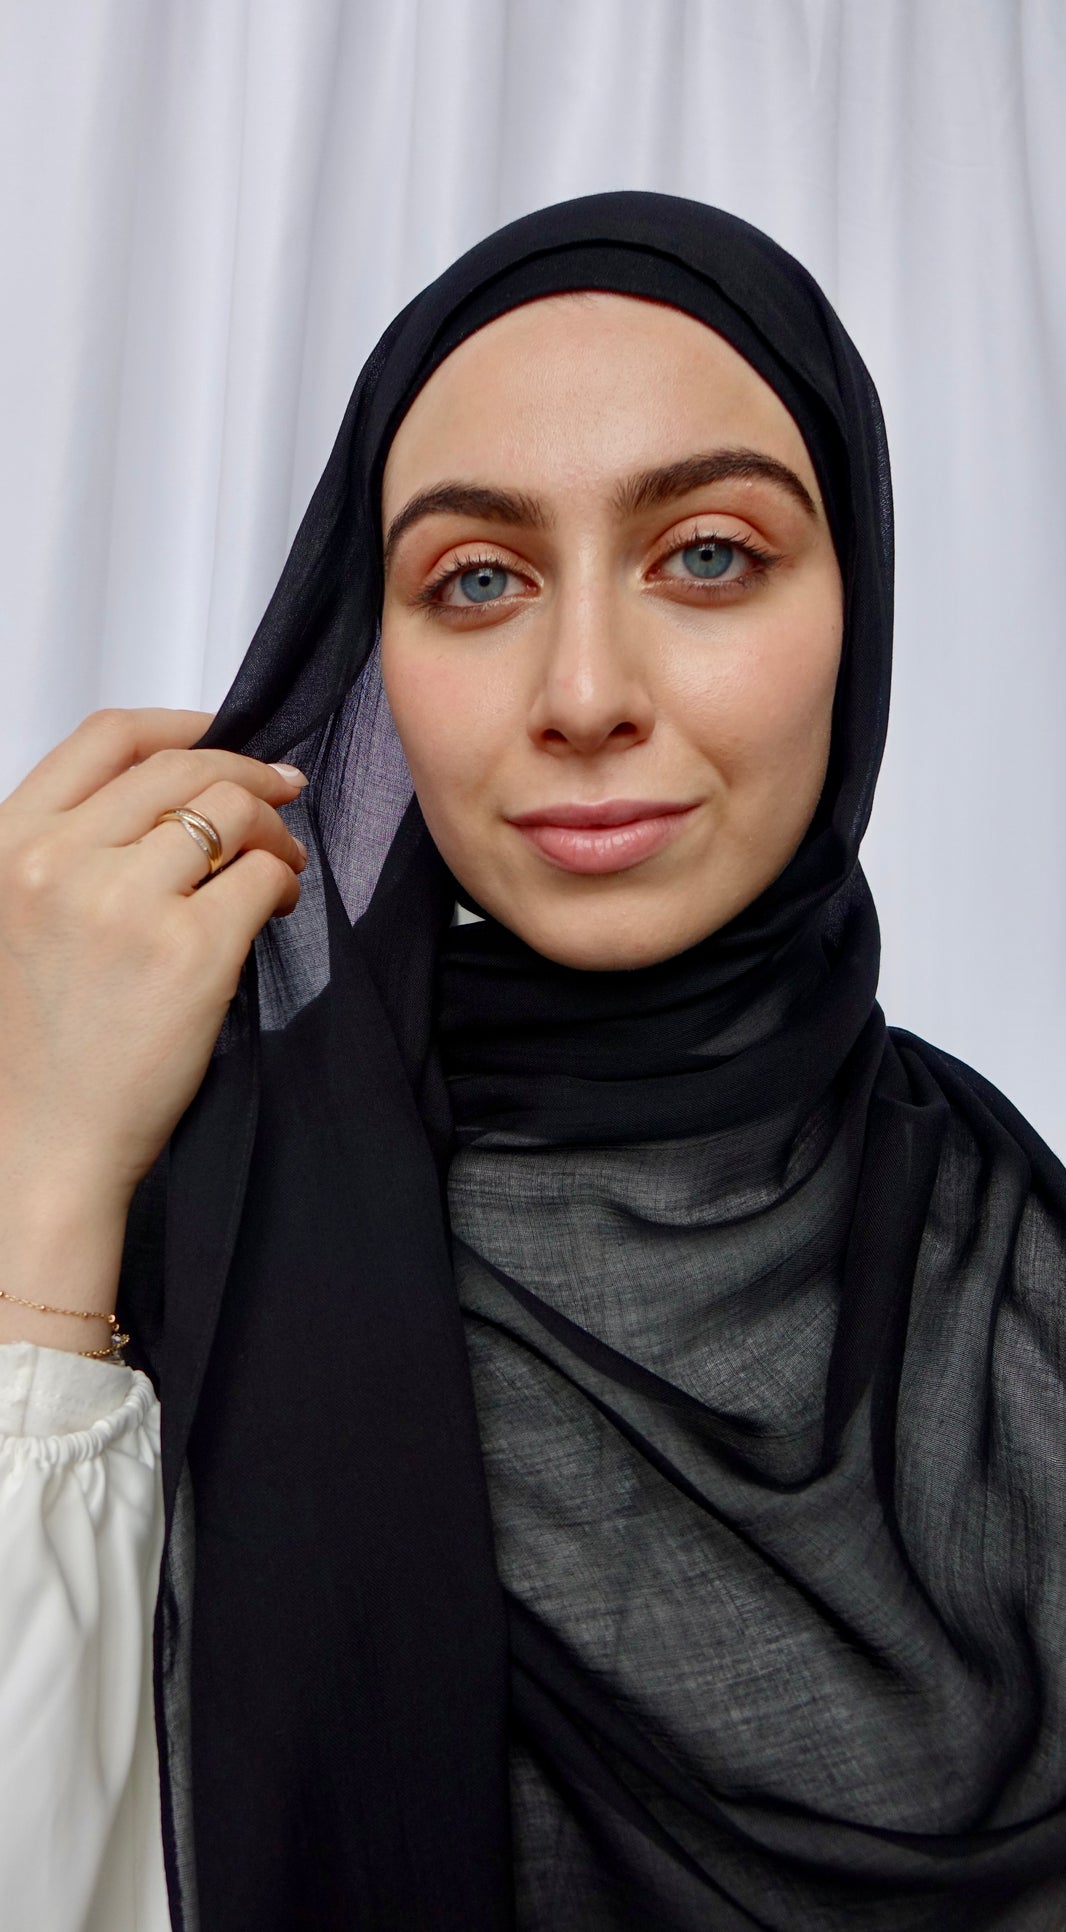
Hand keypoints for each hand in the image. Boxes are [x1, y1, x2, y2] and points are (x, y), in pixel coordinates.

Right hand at [0, 708, 306, 1236]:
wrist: (40, 1145)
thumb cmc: (32, 1048)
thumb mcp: (12, 918)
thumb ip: (65, 852)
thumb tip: (168, 798)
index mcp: (7, 844)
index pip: (106, 740)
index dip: (179, 724)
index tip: (222, 733)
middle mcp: (57, 861)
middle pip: (181, 768)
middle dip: (247, 772)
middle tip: (282, 791)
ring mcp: (124, 903)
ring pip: (231, 810)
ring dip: (273, 827)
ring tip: (281, 859)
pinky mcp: (190, 951)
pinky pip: (263, 875)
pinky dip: (285, 878)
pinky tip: (281, 902)